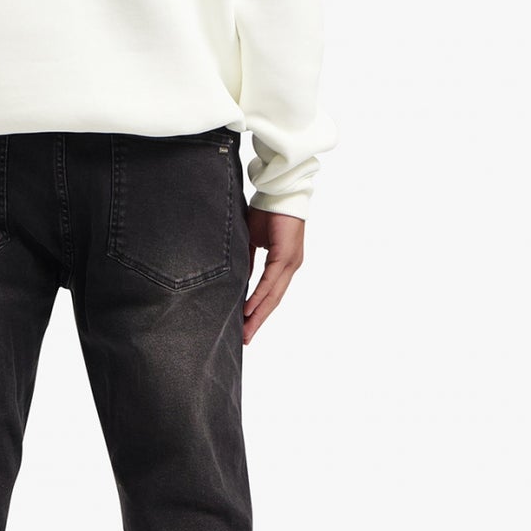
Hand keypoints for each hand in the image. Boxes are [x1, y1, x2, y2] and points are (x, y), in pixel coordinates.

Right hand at [243, 208, 304, 344]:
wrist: (280, 191)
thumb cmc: (267, 211)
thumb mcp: (253, 240)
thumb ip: (249, 260)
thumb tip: (239, 276)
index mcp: (284, 263)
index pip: (271, 293)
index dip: (259, 311)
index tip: (246, 326)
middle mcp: (291, 266)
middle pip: (274, 300)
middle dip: (259, 321)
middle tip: (246, 339)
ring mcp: (290, 262)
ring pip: (273, 295)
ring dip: (258, 315)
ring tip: (246, 331)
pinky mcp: (286, 256)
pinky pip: (270, 281)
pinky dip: (259, 296)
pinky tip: (249, 310)